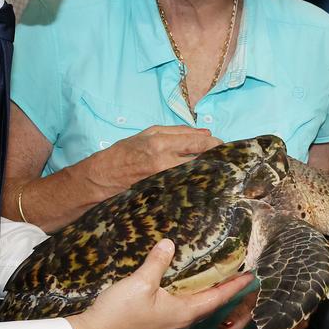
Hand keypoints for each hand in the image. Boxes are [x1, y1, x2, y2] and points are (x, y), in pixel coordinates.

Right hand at [68, 239, 252, 328]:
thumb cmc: (121, 312)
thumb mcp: (141, 282)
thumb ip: (158, 262)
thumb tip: (170, 243)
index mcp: (184, 313)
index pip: (218, 298)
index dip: (235, 285)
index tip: (252, 274)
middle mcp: (182, 321)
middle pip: (211, 303)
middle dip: (225, 288)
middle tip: (237, 270)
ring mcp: (170, 324)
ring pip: (197, 306)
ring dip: (209, 291)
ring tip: (217, 274)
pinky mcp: (159, 324)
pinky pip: (184, 307)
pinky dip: (192, 294)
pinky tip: (186, 283)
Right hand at [90, 126, 221, 194]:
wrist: (102, 178)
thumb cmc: (124, 153)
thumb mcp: (148, 134)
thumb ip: (178, 133)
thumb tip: (205, 135)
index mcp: (160, 144)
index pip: (199, 144)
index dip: (216, 146)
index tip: (225, 147)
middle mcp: (164, 163)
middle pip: (202, 161)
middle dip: (216, 160)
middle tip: (226, 161)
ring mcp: (164, 181)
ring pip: (197, 176)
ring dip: (208, 173)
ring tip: (216, 172)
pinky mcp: (163, 195)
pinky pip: (186, 188)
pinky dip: (195, 184)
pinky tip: (201, 183)